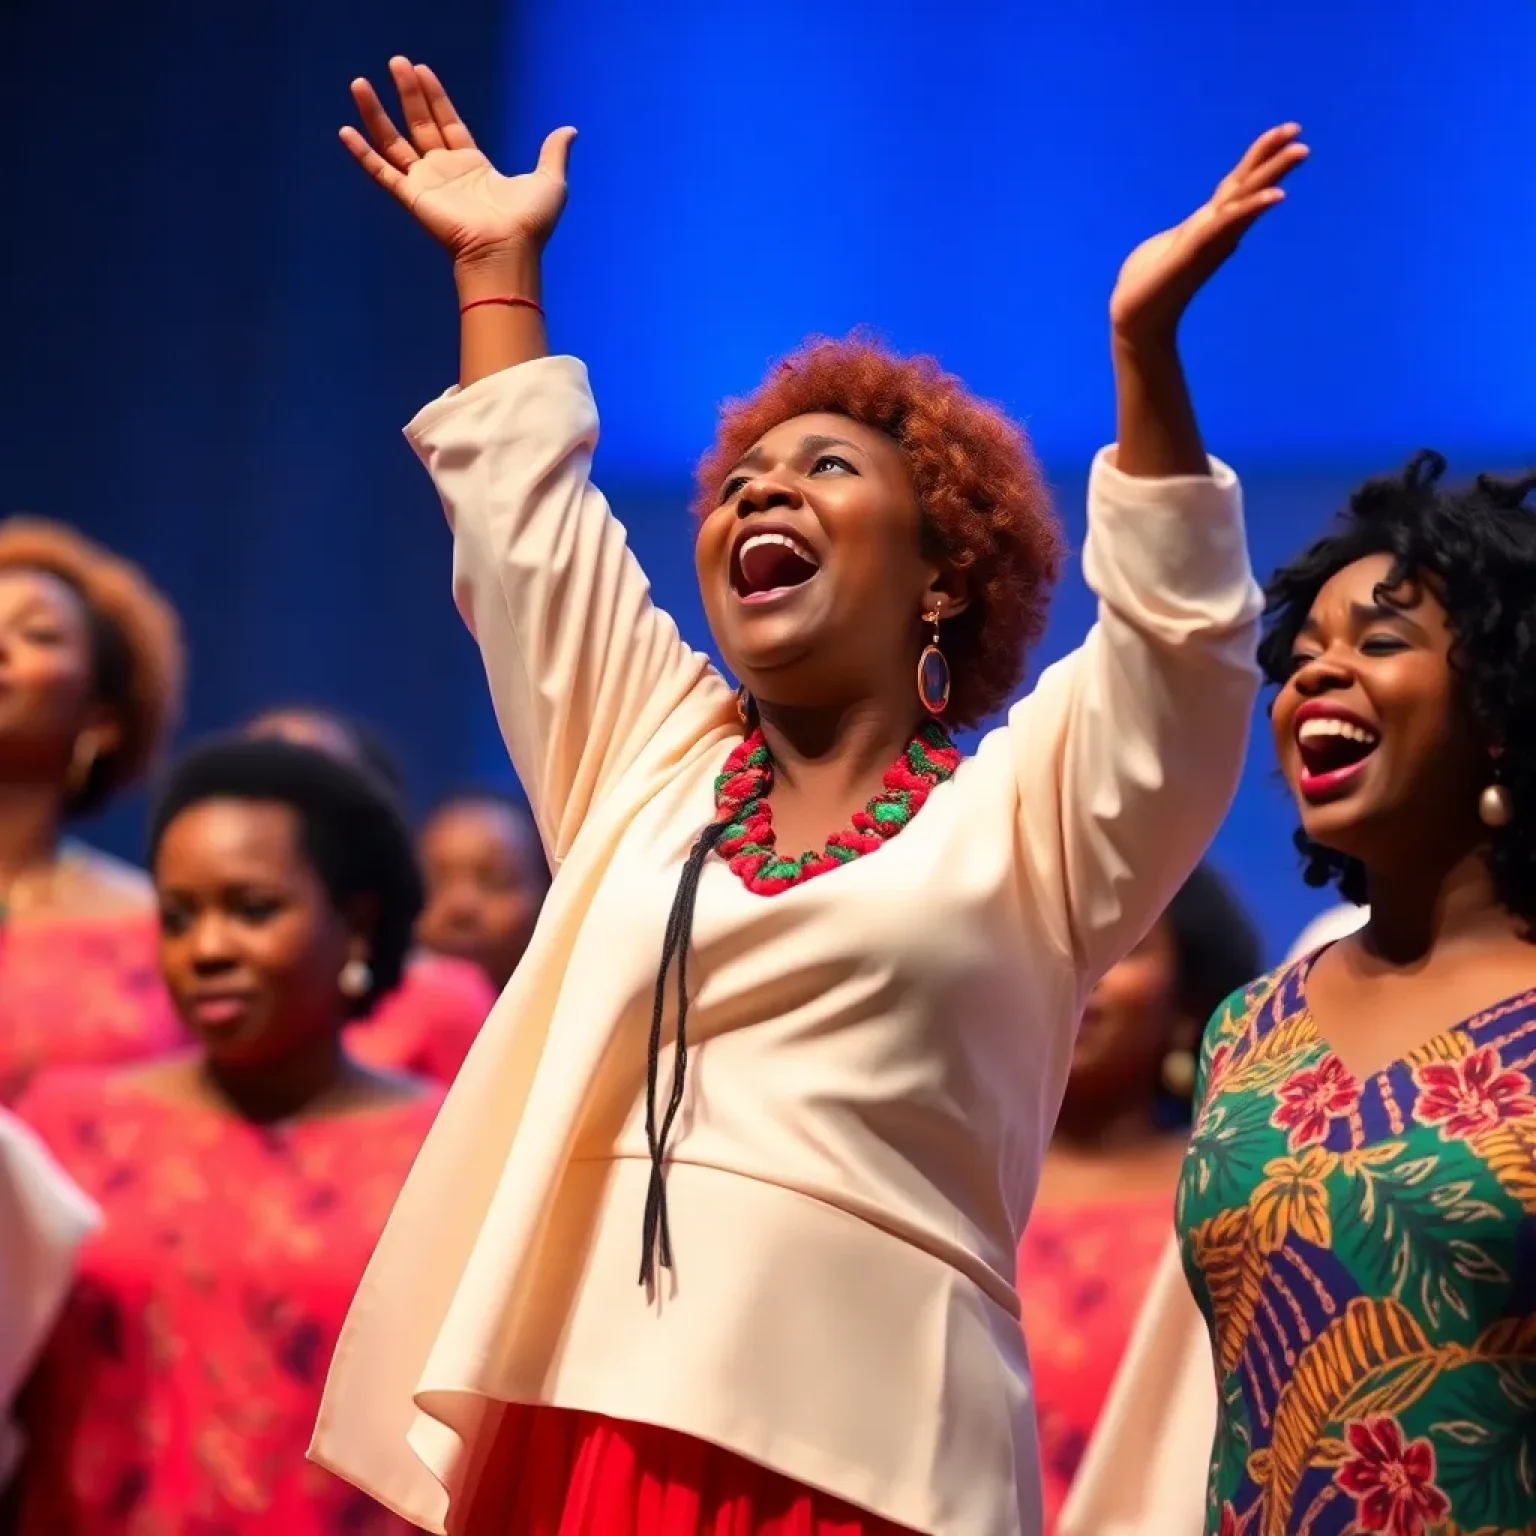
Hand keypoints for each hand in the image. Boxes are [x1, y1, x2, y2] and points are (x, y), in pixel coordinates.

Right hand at [340, 58, 574, 269]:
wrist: (507, 250)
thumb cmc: (529, 224)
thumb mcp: (549, 181)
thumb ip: (553, 152)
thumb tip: (570, 130)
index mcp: (473, 167)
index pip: (448, 123)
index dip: (435, 97)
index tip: (422, 71)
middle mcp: (446, 173)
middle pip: (420, 124)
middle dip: (408, 93)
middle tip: (396, 62)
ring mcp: (427, 185)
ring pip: (394, 141)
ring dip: (376, 113)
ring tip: (360, 83)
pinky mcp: (412, 198)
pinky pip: (381, 172)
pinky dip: (362, 153)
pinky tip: (344, 131)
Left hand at [1110, 124, 1307, 349]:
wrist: (1133, 319)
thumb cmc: (1144, 285)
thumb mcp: (1164, 247)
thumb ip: (1183, 235)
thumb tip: (1187, 236)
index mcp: (1208, 224)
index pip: (1239, 184)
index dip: (1260, 158)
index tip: (1286, 132)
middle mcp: (1216, 230)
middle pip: (1250, 186)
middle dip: (1275, 160)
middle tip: (1304, 137)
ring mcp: (1210, 240)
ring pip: (1247, 198)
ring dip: (1274, 174)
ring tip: (1301, 150)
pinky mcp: (1196, 251)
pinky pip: (1228, 224)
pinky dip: (1251, 208)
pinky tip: (1275, 197)